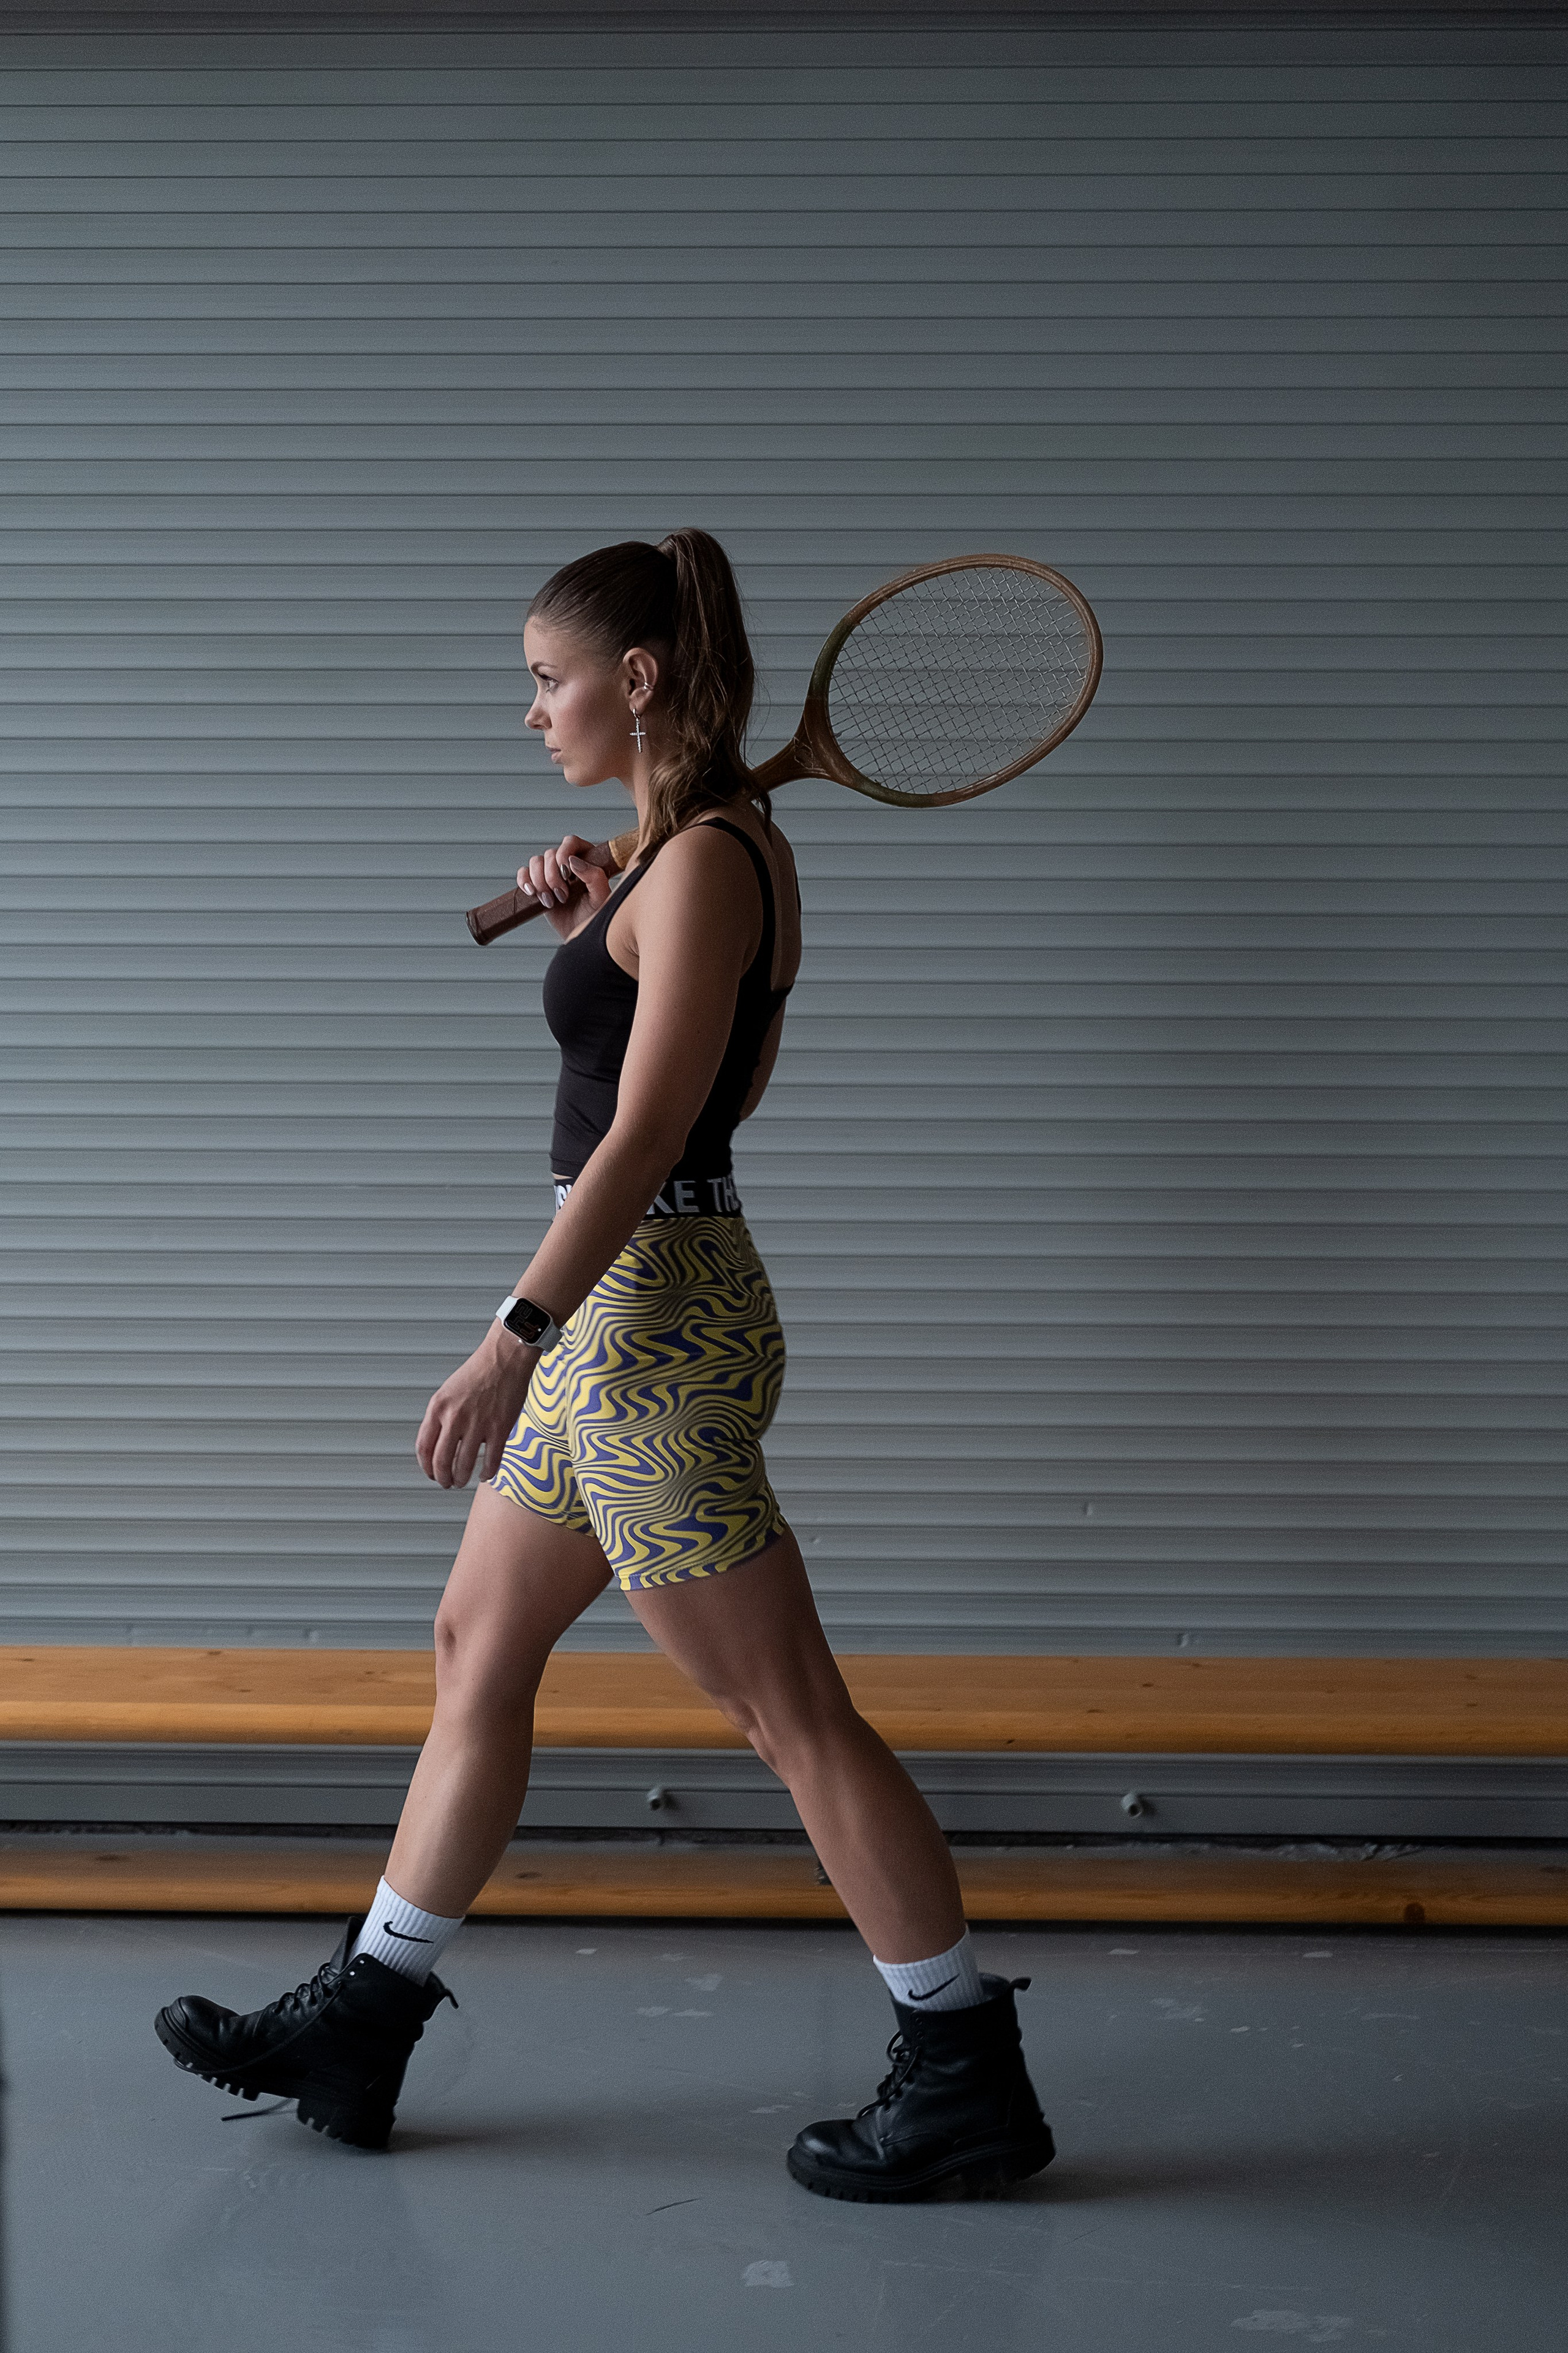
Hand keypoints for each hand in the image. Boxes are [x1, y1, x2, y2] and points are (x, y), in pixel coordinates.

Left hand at [415, 1327, 537, 1489]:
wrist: (504, 1357)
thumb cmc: (478, 1372)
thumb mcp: (447, 1392)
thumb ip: (440, 1417)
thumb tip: (437, 1444)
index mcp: (438, 1408)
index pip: (423, 1448)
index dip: (425, 1467)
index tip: (430, 1473)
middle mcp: (455, 1417)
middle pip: (441, 1462)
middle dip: (442, 1478)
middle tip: (446, 1483)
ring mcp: (478, 1424)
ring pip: (464, 1466)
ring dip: (461, 1479)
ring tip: (462, 1481)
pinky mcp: (500, 1428)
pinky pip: (491, 1461)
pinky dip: (487, 1473)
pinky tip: (485, 1474)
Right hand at [516, 833, 615, 939]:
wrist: (578, 933)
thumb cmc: (593, 916)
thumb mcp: (601, 897)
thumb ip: (594, 876)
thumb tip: (573, 861)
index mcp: (586, 860)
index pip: (571, 842)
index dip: (564, 853)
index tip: (566, 873)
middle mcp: (567, 863)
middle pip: (550, 854)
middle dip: (553, 877)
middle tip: (563, 896)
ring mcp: (550, 873)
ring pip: (536, 862)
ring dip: (540, 882)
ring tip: (550, 901)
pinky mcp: (537, 884)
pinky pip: (523, 873)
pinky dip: (524, 881)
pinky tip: (532, 893)